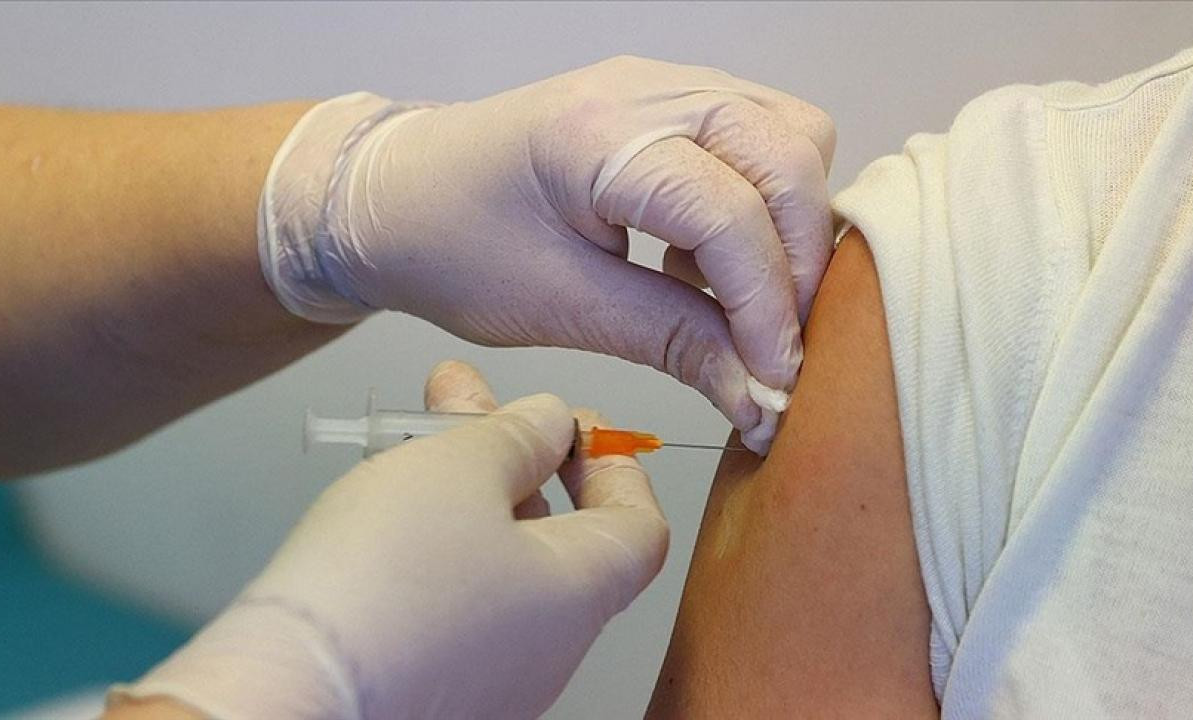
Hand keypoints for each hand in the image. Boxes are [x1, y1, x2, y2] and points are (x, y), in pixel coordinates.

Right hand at [111, 361, 668, 718]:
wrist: (288, 690)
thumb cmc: (384, 583)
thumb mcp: (462, 468)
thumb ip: (517, 434)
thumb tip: (548, 423)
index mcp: (579, 593)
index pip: (638, 526)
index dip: (614, 465)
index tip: (575, 423)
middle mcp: (546, 645)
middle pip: (555, 532)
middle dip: (510, 452)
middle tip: (464, 398)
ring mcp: (487, 671)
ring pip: (495, 558)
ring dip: (463, 485)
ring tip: (410, 431)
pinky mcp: (427, 681)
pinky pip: (449, 596)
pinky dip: (431, 537)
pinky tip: (385, 498)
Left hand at [260, 56, 834, 452]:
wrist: (392, 197)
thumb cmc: (449, 244)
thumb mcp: (560, 307)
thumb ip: (673, 342)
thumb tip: (759, 394)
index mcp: (599, 135)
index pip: (730, 214)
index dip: (768, 307)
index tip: (776, 380)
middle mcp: (647, 88)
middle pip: (789, 155)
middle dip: (800, 259)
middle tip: (775, 344)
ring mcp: (662, 85)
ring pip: (790, 138)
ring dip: (787, 223)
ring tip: (728, 293)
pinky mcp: (668, 102)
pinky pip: (759, 137)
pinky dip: (761, 202)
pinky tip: (703, 258)